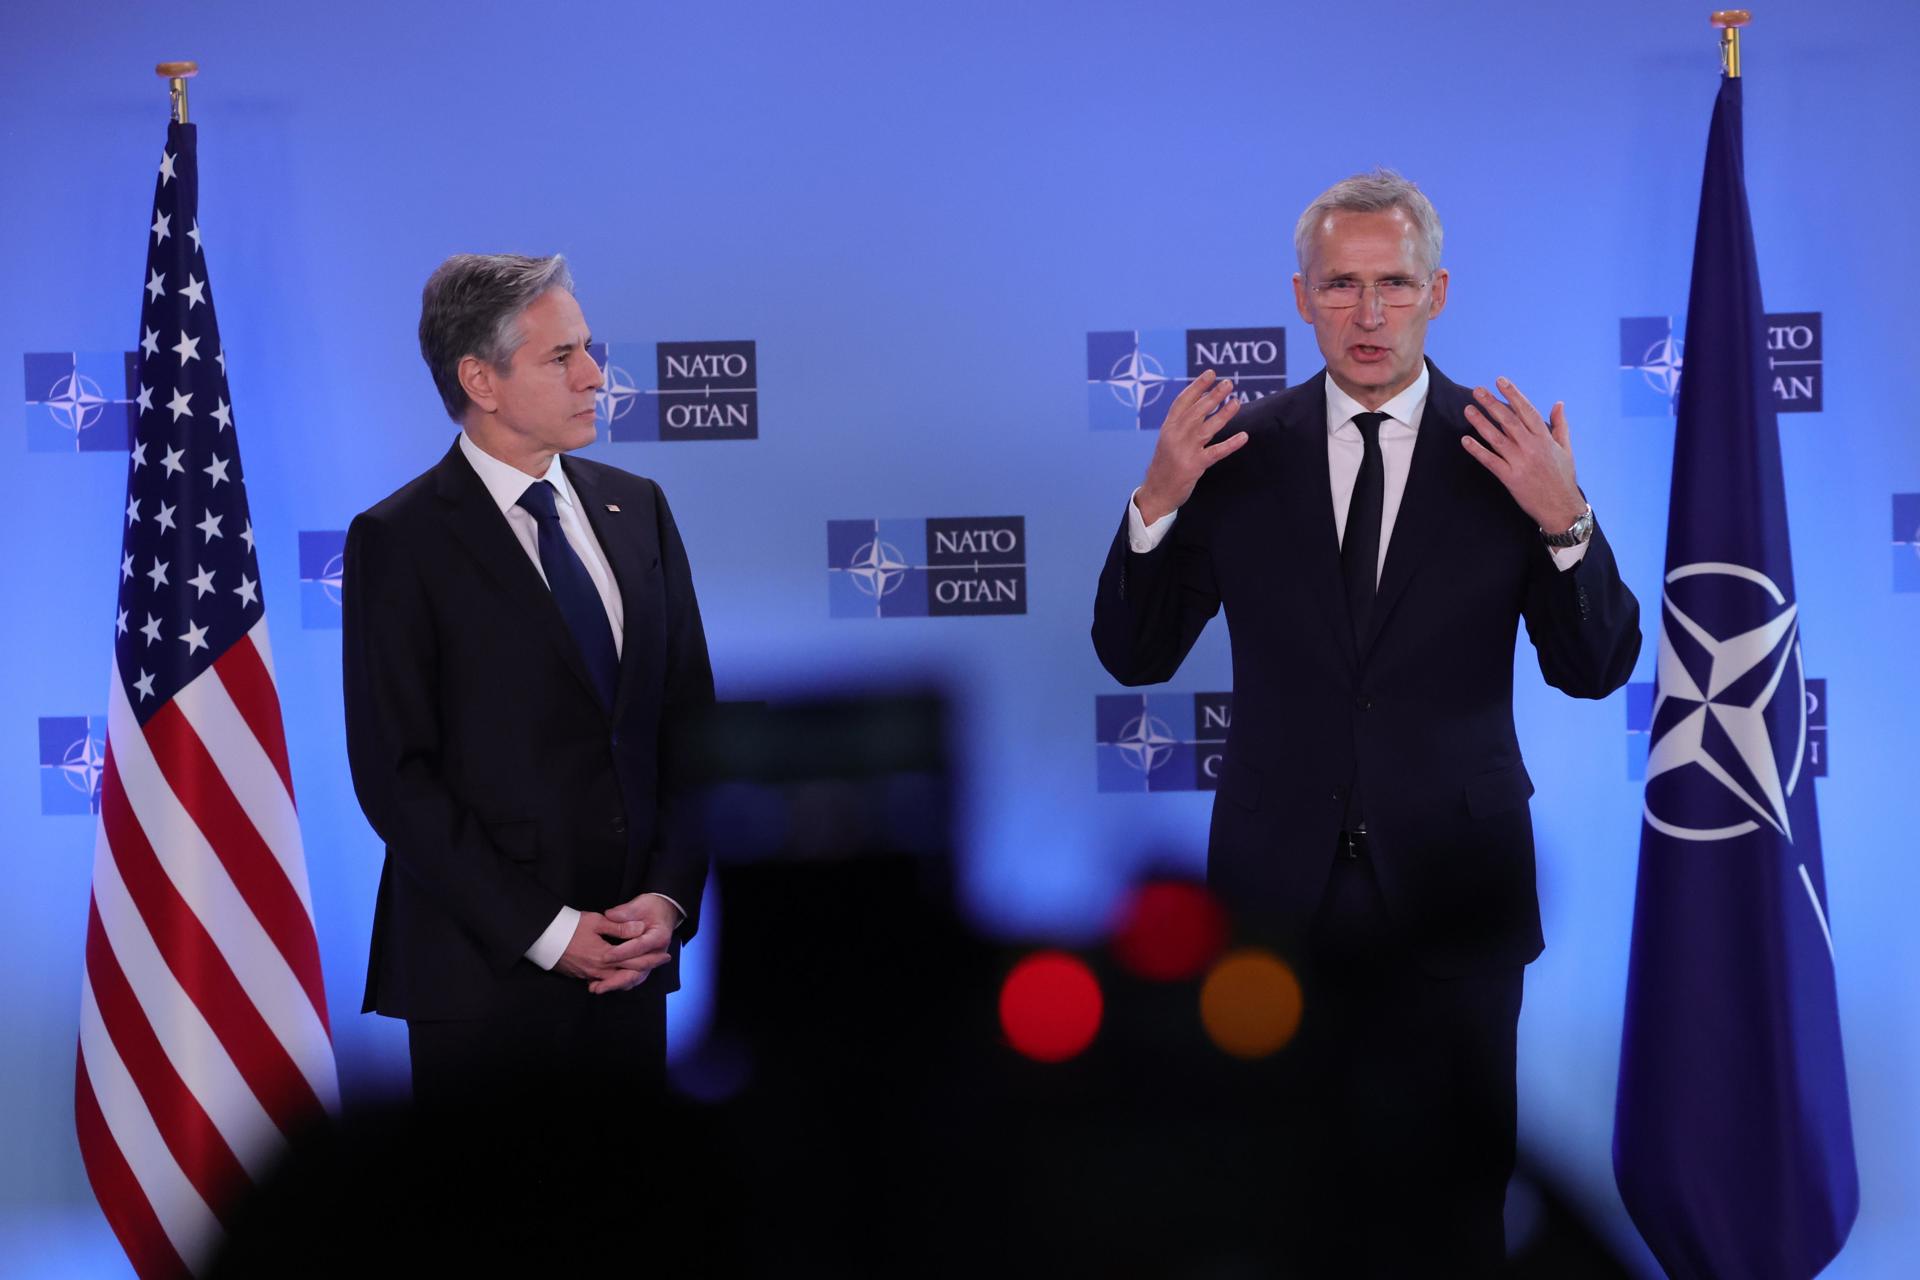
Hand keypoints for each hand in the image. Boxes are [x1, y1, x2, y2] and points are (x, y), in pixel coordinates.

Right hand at [554, 909, 673, 994]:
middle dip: (646, 968)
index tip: (665, 955)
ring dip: (631, 976)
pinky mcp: (581, 976)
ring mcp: (589, 975)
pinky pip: (602, 981)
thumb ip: (620, 927)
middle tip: (661, 961)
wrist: (543, 937)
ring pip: (615, 980)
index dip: (651, 959)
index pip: (634, 961)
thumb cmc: (570, 926)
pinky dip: (614, 980)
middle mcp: (599, 970)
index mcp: (605, 956)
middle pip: (628, 974)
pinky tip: (621, 975)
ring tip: (644, 970)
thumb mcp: (596, 922)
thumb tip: (640, 928)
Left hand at [593, 893, 681, 993]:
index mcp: (658, 936)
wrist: (664, 912)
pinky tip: (603, 984)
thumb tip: (609, 915)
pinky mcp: (645, 965)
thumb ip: (625, 911)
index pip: (639, 947)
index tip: (604, 957)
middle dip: (616, 978)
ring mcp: (652, 961)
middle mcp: (658, 952)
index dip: (621, 953)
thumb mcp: (640, 904)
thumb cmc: (652, 907)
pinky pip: (633, 978)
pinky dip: (619, 982)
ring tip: (596, 988)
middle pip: (638, 969)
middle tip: (597, 983)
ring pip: (635, 978)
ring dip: (616, 984)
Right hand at [1136, 369, 1249, 525]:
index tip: (1211, 374)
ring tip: (1237, 402)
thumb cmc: (1165, 464)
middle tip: (1229, 383)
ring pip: (1207, 428)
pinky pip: (1216, 452)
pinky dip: (1230, 444)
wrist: (1156, 492)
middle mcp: (1175, 435)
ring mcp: (1184, 450)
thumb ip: (1181, 422)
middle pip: (1196, 411)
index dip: (1197, 386)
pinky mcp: (1194, 465)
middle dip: (1213, 395)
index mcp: (1168, 427)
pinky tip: (1243, 436)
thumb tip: (1202, 401)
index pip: (1183, 401)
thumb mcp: (1168, 439)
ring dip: (1223, 414)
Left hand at [1460, 377, 1584, 531]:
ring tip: (1468, 409)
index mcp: (1545, 439)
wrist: (1561, 508)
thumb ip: (1560, 425)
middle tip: (1477, 390)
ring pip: (1497, 438)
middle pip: (1509, 420)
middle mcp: (1532, 447)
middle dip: (1492, 403)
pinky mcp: (1511, 478)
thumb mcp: (1566, 449)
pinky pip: (1491, 461)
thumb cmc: (1563, 477)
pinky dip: (1478, 450)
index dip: (1513, 394)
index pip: (1527, 411)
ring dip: (1481, 422)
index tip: (1500, 381)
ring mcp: (1521, 462)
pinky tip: (1466, 440)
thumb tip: (1558, 403)